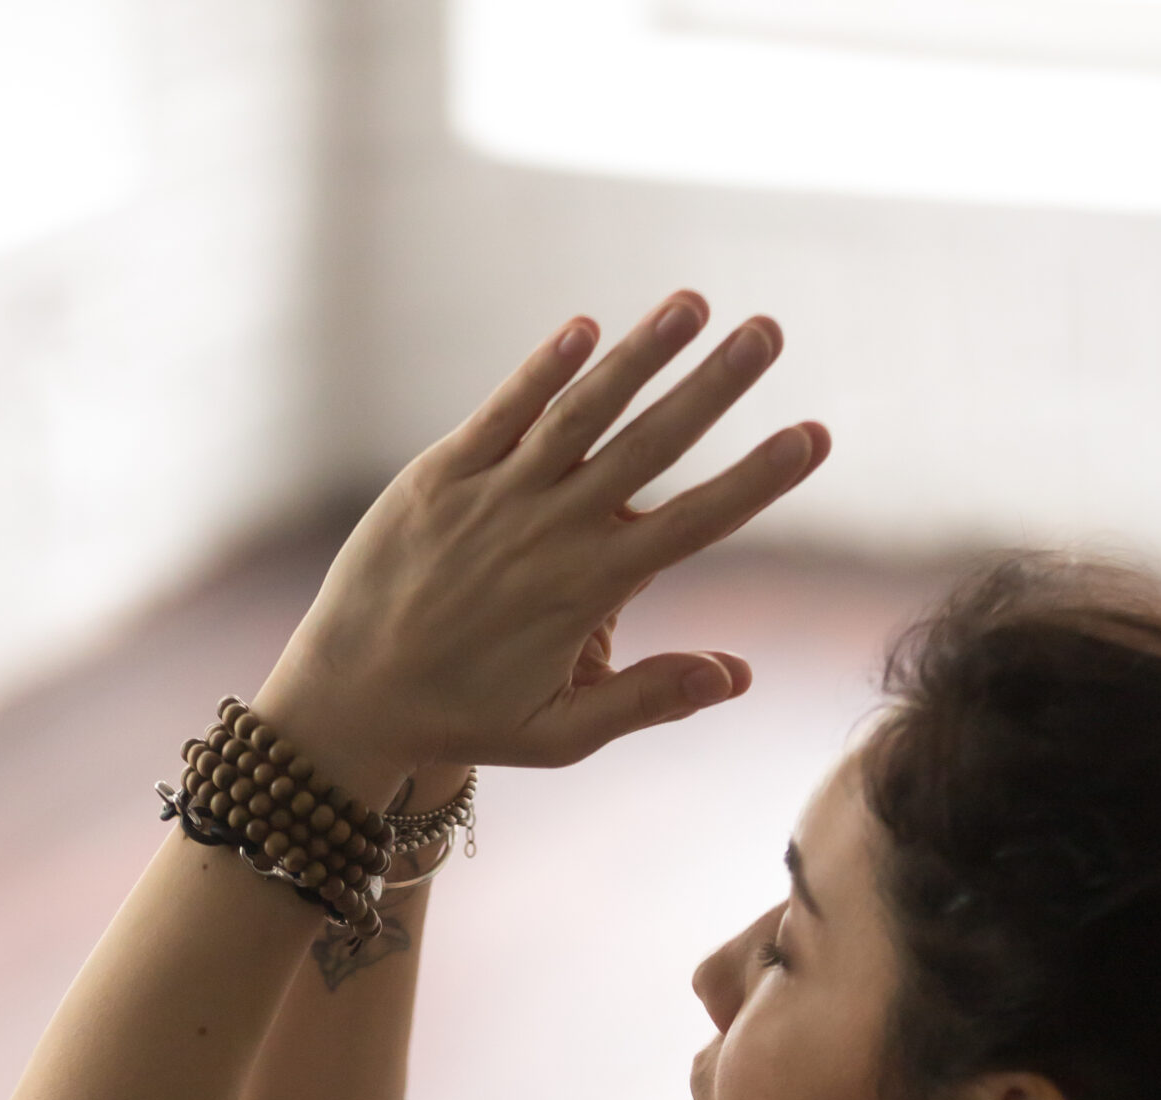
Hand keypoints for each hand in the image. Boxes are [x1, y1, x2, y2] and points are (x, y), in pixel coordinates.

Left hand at [257, 293, 829, 781]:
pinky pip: (501, 411)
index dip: (759, 478)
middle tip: (771, 332)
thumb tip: (738, 674)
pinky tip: (586, 328)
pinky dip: (542, 367)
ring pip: (582, 412)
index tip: (813, 436)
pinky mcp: (440, 474)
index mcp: (589, 591)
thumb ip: (651, 698)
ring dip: (641, 354)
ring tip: (695, 304)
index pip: (694, 522)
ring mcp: (494, 494)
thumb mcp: (563, 734)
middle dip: (716, 386)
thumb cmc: (461, 720)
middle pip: (651, 445)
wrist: (348, 696)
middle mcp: (549, 530)